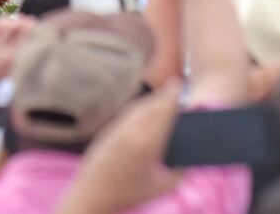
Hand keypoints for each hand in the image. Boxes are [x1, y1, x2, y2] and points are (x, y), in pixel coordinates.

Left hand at [0, 13, 35, 100]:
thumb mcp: (10, 71)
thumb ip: (20, 56)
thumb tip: (30, 34)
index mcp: (12, 59)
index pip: (26, 35)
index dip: (30, 25)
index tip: (31, 20)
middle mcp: (0, 52)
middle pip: (12, 27)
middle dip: (17, 20)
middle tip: (18, 19)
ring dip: (3, 20)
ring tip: (5, 20)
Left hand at [57, 81, 182, 213]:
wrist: (91, 195)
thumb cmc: (127, 194)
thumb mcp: (159, 187)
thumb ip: (178, 174)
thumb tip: (188, 162)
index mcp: (147, 145)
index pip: (162, 112)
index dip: (171, 96)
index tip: (178, 84)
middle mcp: (132, 133)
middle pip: (151, 106)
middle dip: (163, 95)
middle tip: (175, 85)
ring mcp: (117, 130)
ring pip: (137, 108)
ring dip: (151, 100)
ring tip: (162, 96)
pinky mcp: (107, 132)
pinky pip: (126, 114)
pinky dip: (138, 108)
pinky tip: (144, 109)